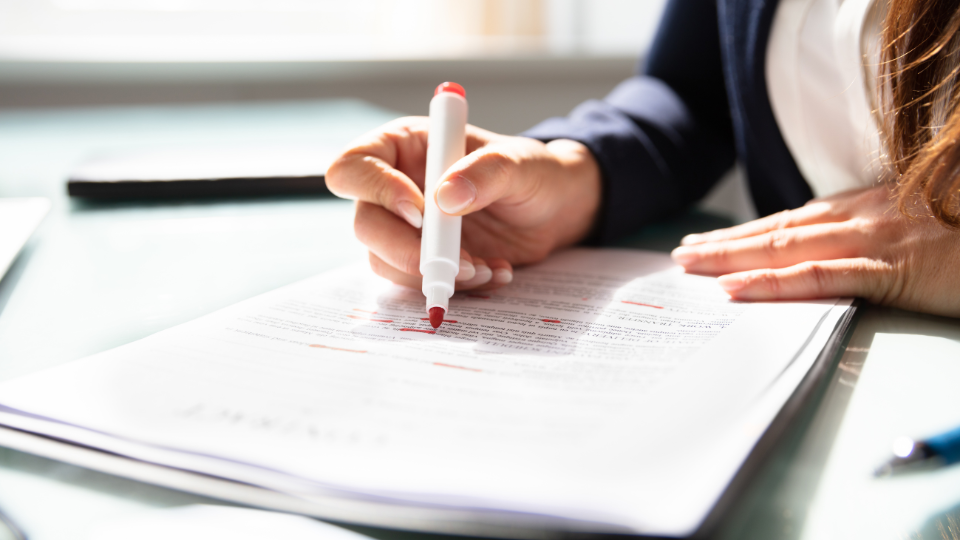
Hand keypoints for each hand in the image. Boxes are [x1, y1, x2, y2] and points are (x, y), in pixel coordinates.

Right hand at [325, 117, 600, 290]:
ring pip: (384, 260)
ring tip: (484, 269)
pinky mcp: (423, 260)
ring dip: (434, 274)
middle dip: (407, 250)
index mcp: (403, 146)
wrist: (555, 209)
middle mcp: (394, 187)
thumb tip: (445, 198)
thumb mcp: (519, 163)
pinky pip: (416, 282)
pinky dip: (453, 286)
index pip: (354, 167)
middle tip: (456, 262)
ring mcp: (405, 228)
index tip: (421, 213)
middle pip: (365, 223)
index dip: (376, 191)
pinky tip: (492, 273)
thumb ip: (486, 172)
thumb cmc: (533, 172)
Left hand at [670, 185, 959, 316]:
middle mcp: (866, 216)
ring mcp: (877, 240)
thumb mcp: (918, 233)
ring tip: (692, 265)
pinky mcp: (893, 268)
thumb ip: (876, 240)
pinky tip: (737, 290)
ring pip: (787, 247)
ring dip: (733, 256)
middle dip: (726, 242)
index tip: (711, 241)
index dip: (749, 231)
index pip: (795, 220)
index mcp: (871, 207)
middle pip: (779, 230)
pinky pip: (820, 276)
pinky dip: (773, 282)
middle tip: (683, 254)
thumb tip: (833, 254)